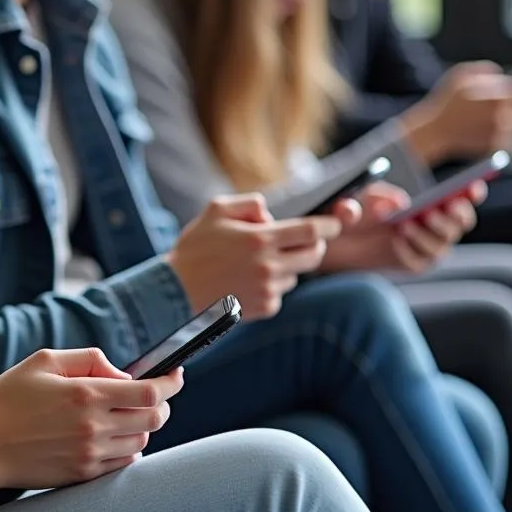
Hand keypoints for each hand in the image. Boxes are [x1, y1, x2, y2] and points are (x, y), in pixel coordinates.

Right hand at [0, 347, 182, 490]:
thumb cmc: (10, 398)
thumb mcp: (45, 360)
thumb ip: (88, 359)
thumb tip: (120, 373)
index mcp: (86, 394)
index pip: (149, 392)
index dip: (171, 382)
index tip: (177, 374)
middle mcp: (94, 427)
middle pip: (154, 419)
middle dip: (162, 404)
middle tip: (154, 392)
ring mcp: (90, 455)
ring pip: (142, 442)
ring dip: (143, 425)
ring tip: (126, 412)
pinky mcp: (83, 475)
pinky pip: (124, 463)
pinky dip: (129, 447)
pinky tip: (114, 435)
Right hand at [166, 194, 340, 318]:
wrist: (176, 291)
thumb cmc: (195, 247)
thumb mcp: (215, 209)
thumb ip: (250, 203)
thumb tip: (272, 216)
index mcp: (259, 239)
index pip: (310, 231)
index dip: (329, 225)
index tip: (336, 222)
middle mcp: (268, 266)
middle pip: (314, 255)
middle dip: (315, 245)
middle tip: (303, 240)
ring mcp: (268, 290)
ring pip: (296, 274)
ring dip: (288, 265)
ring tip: (256, 262)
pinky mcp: (265, 308)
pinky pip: (281, 292)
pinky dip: (272, 284)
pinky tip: (248, 280)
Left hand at [321, 181, 484, 273]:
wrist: (339, 233)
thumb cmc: (359, 205)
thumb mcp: (364, 193)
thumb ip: (379, 195)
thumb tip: (400, 203)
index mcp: (435, 202)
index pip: (464, 198)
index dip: (472, 193)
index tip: (472, 187)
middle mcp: (438, 225)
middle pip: (460, 224)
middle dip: (450, 218)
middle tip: (430, 211)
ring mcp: (427, 247)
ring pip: (440, 246)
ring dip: (425, 236)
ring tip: (403, 225)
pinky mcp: (412, 264)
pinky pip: (419, 262)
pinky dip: (409, 251)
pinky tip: (395, 241)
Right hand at [402, 62, 511, 163]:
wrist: (432, 131)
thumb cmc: (445, 101)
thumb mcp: (461, 74)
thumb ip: (487, 70)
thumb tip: (503, 75)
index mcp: (501, 96)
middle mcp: (506, 116)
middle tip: (507, 100)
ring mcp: (502, 133)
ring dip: (509, 116)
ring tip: (483, 114)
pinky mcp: (497, 146)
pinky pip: (507, 134)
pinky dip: (498, 129)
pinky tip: (478, 125)